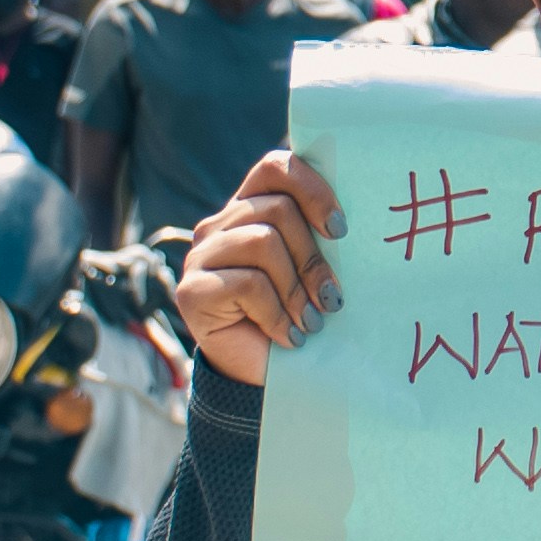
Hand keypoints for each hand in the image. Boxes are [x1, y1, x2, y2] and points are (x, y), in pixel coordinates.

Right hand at [173, 150, 341, 387]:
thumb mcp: (312, 269)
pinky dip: (277, 313)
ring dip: (297, 288)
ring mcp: (200, 255)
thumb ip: (320, 237)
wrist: (260, 373)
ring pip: (263, 242)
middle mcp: (219, 224)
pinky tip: (289, 336)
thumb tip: (349, 222)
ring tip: (311, 321)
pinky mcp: (191, 290)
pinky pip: (248, 283)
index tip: (340, 230)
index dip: (312, 189)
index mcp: (250, 207)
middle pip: (278, 209)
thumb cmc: (296, 314)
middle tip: (331, 297)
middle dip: (314, 258)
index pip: (276, 167)